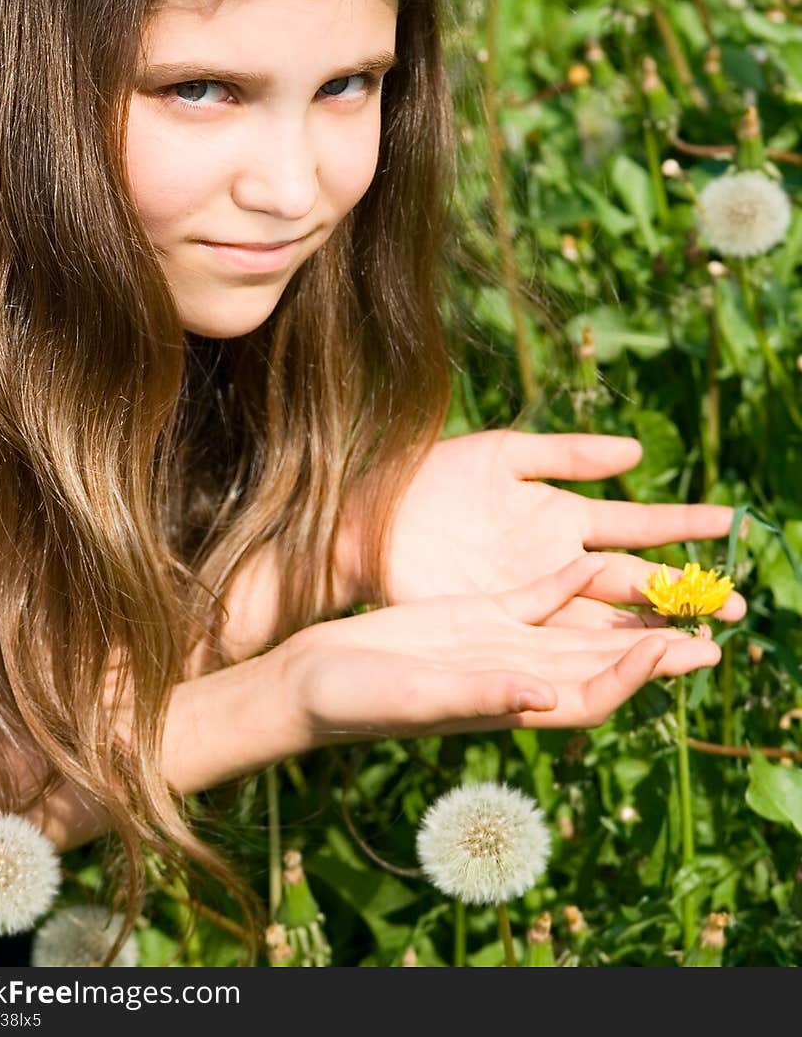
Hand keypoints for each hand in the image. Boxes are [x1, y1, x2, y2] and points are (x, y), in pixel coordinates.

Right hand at [289, 553, 722, 742]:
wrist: (312, 680)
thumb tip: (549, 694)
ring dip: (623, 612)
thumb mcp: (420, 698)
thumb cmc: (357, 701)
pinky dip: (565, 580)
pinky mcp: (476, 614)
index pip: (592, 692)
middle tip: (713, 628)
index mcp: (510, 703)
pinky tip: (591, 558)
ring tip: (671, 594)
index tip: (673, 647)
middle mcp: (516, 674)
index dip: (636, 675)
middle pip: (601, 661)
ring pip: (576, 626)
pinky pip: (535, 596)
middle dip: (656, 647)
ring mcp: (498, 642)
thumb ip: (484, 694)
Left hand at [341, 430, 745, 632]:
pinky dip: (597, 648)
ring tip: (703, 645)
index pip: (636, 525)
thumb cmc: (431, 478)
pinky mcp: (503, 621)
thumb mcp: (504, 454)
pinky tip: (636, 659)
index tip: (730, 522)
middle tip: (740, 610)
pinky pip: (559, 636)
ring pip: (607, 618)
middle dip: (687, 595)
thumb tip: (636, 452)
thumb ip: (568, 454)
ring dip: (654, 633)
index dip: (683, 526)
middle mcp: (557, 564)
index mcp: (561, 517)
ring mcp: (532, 597)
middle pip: (635, 582)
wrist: (369, 516)